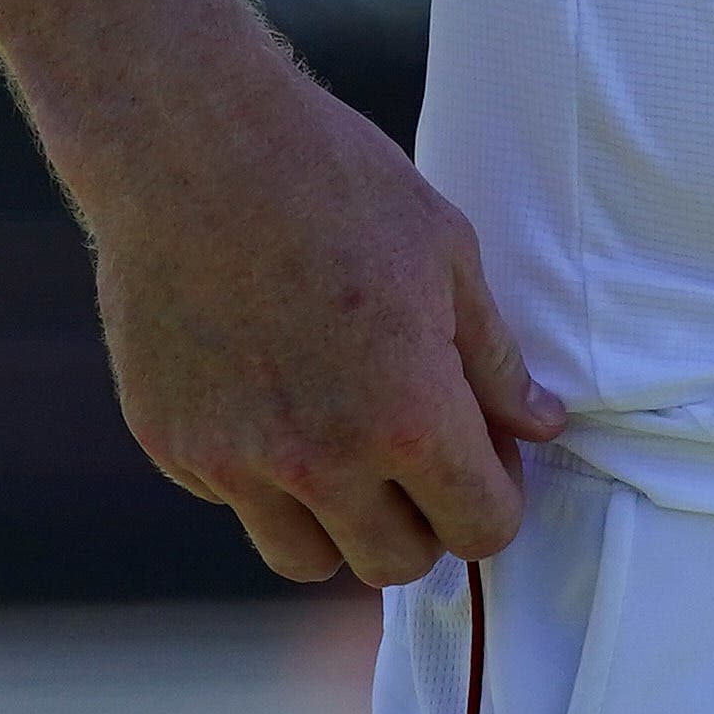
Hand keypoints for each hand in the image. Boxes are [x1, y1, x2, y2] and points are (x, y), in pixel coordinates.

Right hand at [0, 0, 564, 582]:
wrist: (190, 148)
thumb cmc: (333, 181)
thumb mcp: (447, 252)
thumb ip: (495, 358)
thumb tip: (539, 425)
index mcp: (407, 417)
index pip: (481, 530)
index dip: (495, 499)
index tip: (485, 460)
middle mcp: (321, 462)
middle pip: (397, 565)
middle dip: (424, 521)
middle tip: (419, 453)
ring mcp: (238, 463)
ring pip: (309, 559)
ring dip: (339, 520)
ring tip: (344, 441)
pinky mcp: (175, 448)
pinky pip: (237, 502)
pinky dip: (262, 474)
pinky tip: (269, 390)